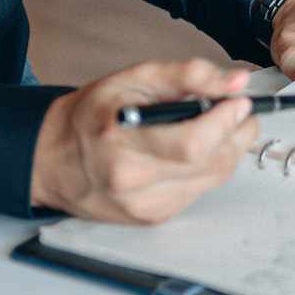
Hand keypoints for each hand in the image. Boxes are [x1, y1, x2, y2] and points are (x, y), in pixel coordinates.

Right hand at [29, 59, 258, 223]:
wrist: (54, 159)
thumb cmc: (93, 114)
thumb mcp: (135, 78)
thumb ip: (189, 75)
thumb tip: (238, 81)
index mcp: (122, 143)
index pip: (193, 143)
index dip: (226, 121)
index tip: (240, 101)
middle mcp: (133, 183)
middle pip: (210, 163)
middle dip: (237, 133)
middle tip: (239, 110)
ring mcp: (144, 207)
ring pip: (213, 179)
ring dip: (228, 149)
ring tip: (219, 125)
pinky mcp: (154, 218)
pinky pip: (200, 190)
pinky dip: (209, 166)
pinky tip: (195, 150)